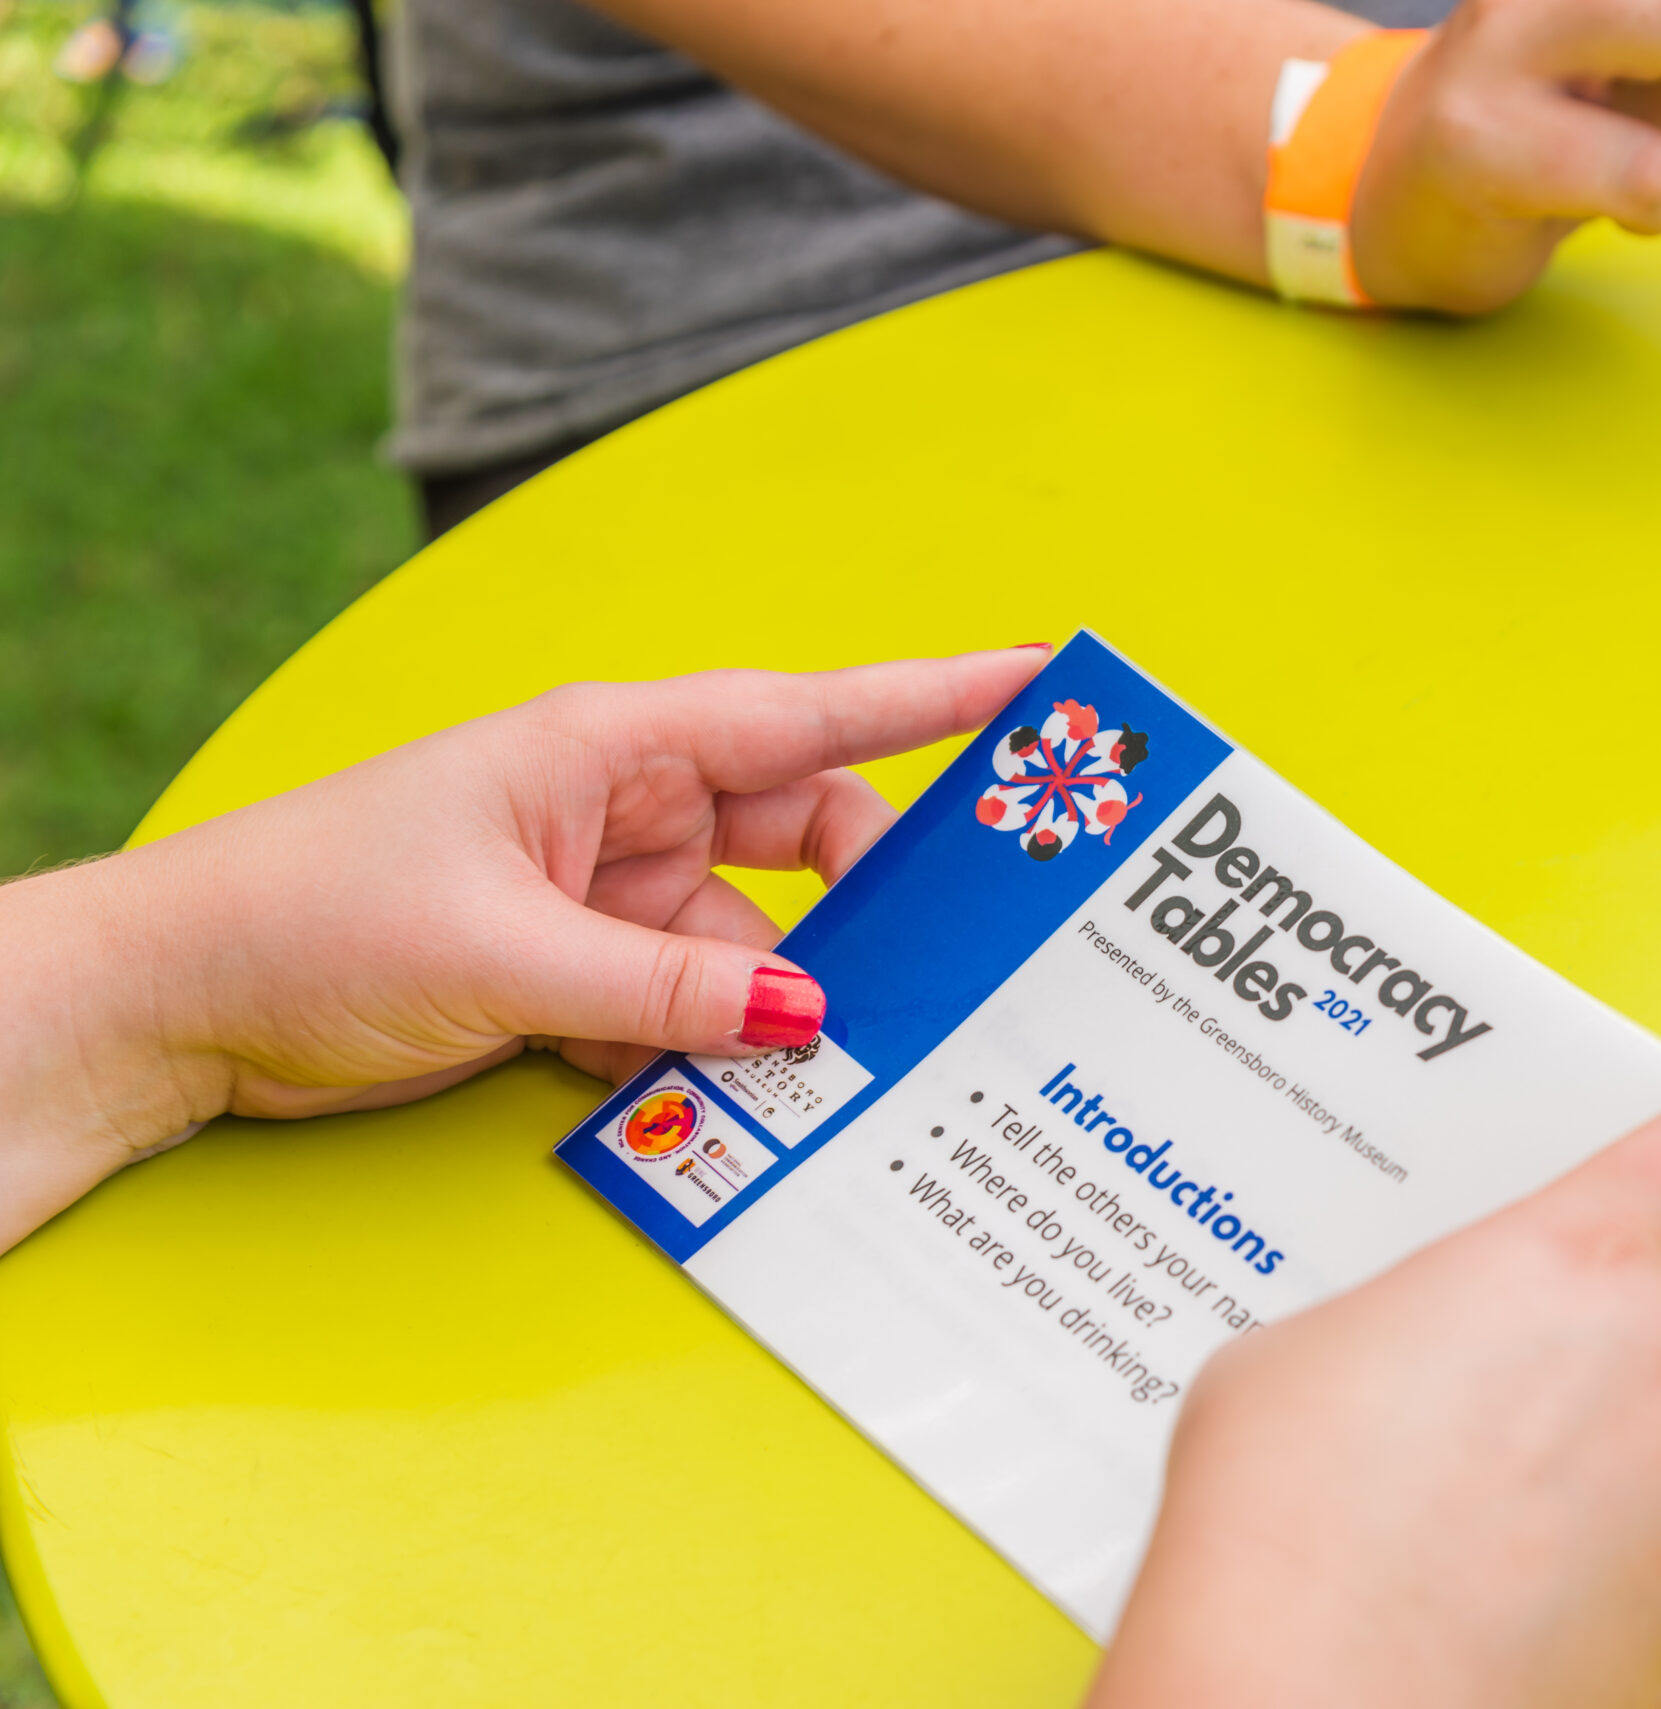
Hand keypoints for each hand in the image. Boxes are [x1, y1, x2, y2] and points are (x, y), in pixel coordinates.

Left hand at [0, 646, 1047, 1251]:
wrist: (174, 1001)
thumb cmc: (310, 917)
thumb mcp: (507, 955)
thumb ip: (669, 991)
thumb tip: (812, 1017)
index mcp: (611, 749)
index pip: (806, 715)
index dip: (931, 700)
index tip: (1039, 685)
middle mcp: (623, 811)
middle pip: (802, 842)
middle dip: (865, 904)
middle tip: (945, 963)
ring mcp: (602, 896)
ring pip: (751, 949)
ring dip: (770, 1011)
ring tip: (808, 1074)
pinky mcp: (575, 974)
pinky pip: (689, 1010)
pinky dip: (703, 1055)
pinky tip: (704, 1100)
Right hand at [1089, 1043, 1660, 1708]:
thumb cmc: (1287, 1528)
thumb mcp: (1300, 1354)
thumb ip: (1405, 1326)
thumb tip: (1418, 1381)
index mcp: (1580, 1263)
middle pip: (1641, 1338)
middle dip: (1558, 1371)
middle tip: (1438, 1420)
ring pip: (1640, 1468)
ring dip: (1562, 1487)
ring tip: (1426, 1536)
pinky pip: (1633, 1577)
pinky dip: (1564, 1590)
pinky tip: (1460, 1611)